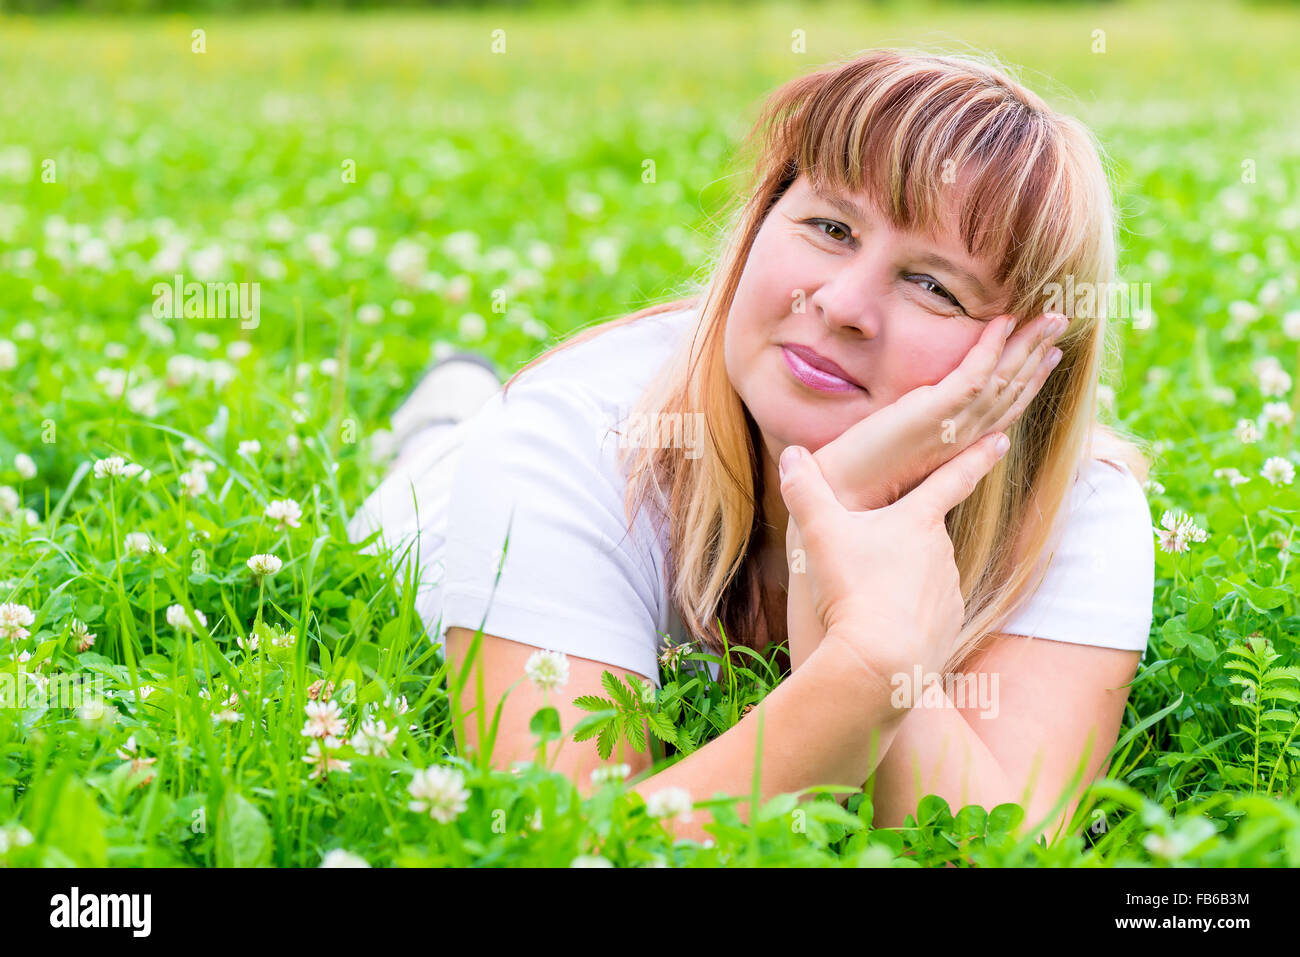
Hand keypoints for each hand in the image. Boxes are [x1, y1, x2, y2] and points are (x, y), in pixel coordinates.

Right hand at [780, 431, 1010, 686]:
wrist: (880, 664)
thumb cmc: (851, 591)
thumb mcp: (818, 535)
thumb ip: (804, 492)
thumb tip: (791, 454)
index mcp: (917, 520)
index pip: (952, 477)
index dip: (975, 455)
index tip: (1001, 440)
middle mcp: (943, 550)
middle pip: (921, 533)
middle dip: (899, 538)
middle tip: (865, 556)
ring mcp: (949, 589)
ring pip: (922, 573)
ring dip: (900, 578)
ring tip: (865, 597)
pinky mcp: (949, 625)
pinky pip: (927, 610)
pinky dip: (908, 613)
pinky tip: (882, 625)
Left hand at [815, 311, 1066, 511]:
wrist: (840, 494)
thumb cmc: (862, 472)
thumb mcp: (903, 444)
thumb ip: (924, 427)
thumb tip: (928, 408)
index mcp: (959, 446)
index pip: (1005, 410)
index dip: (1031, 380)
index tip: (1050, 353)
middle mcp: (963, 439)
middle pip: (1013, 392)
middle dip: (1039, 356)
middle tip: (1060, 324)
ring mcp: (950, 428)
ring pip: (1003, 381)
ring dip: (1028, 346)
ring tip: (1050, 317)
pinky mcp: (931, 416)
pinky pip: (972, 375)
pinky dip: (990, 346)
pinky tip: (1003, 321)